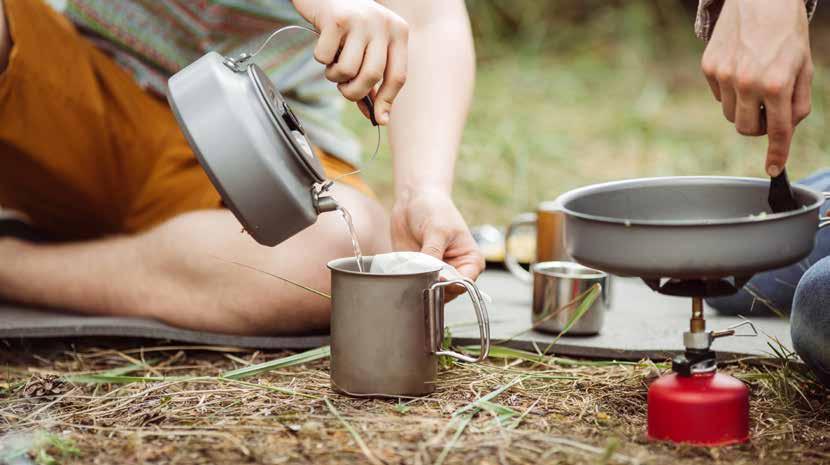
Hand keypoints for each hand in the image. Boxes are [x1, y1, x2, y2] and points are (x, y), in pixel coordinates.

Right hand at [292, 0, 408, 124]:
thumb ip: (373, 78)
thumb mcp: (368, 47)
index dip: (387, 101)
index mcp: (399, 32)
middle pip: (372, 76)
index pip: (398, 76)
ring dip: (334, 76)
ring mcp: (360, 20)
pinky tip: (323, 45)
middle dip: (354, 92)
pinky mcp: (336, 19)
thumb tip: (377, 117)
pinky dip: (321, 60)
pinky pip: (325, 58)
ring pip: (347, 70)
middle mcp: (383, 24)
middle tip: (344, 89)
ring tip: (332, 64)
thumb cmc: (348, 25)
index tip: (379, 119)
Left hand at [391, 188, 484, 296]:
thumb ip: (434, 254)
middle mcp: (456, 271)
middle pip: (447, 293)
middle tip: (421, 274)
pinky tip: (405, 270)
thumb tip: (430, 276)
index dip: (450, 284)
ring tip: (413, 269)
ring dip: (420, 284)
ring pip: (430, 292)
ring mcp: (437, 274)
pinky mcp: (419, 273)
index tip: (436, 277)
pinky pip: (414, 286)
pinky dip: (409, 282)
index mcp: (471, 261)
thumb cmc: (435, 209)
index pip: (464, 284)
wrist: (414, 199)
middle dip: (434, 286)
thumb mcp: (437, 230)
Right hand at [701, 0, 812, 175]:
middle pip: (747, 129)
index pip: (778, 130)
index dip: (777, 154)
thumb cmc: (786, 33)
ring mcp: (724, 76)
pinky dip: (729, 90)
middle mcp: (748, 82)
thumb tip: (784, 131)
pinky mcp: (709, 68)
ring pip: (731, 115)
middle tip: (768, 108)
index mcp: (777, 83)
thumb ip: (797, 103)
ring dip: (743, 107)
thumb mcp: (804, 67)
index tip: (774, 170)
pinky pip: (718, 96)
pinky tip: (740, 68)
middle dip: (758, 124)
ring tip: (754, 82)